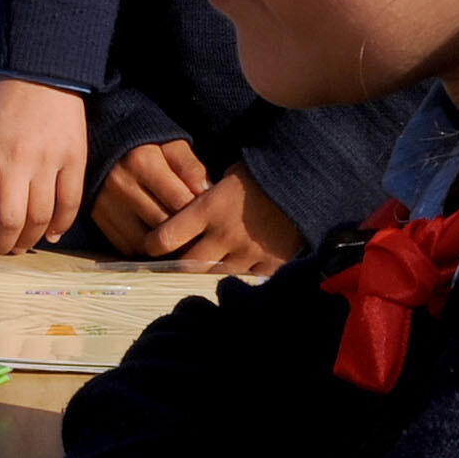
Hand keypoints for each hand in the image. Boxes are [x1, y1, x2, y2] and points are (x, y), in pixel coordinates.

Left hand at [0, 77, 89, 257]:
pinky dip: (61, 225)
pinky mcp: (75, 159)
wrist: (44, 74)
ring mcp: (49, 160)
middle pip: (11, 216)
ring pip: (40, 216)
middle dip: (2, 243)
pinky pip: (70, 203)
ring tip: (19, 246)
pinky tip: (51, 235)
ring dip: (28, 240)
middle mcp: (18, 158)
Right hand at [86, 137, 209, 254]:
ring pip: (145, 242)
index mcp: (142, 161)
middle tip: (197, 232)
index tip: (206, 214)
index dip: (198, 212)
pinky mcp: (100, 220)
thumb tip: (205, 192)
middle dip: (183, 232)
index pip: (180, 201)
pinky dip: (145, 249)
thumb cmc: (146, 148)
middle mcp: (121, 184)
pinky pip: (128, 247)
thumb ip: (190, 167)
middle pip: (163, 225)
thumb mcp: (170, 146)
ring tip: (177, 238)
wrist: (101, 148)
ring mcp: (106, 205)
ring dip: (165, 246)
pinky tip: (156, 239)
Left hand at [141, 169, 307, 275]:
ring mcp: (248, 253)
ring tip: (208, 271)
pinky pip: (246, 283)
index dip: (154, 244)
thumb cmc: (261, 174)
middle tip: (178, 263)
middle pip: (187, 265)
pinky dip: (240, 281)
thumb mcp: (226, 178)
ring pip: (214, 277)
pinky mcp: (270, 265)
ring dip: (208, 275)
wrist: (306, 180)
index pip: (166, 237)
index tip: (152, 246)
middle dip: (179, 266)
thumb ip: (204, 201)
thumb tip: (182, 217)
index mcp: (209, 208)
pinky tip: (238, 276)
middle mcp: (224, 234)